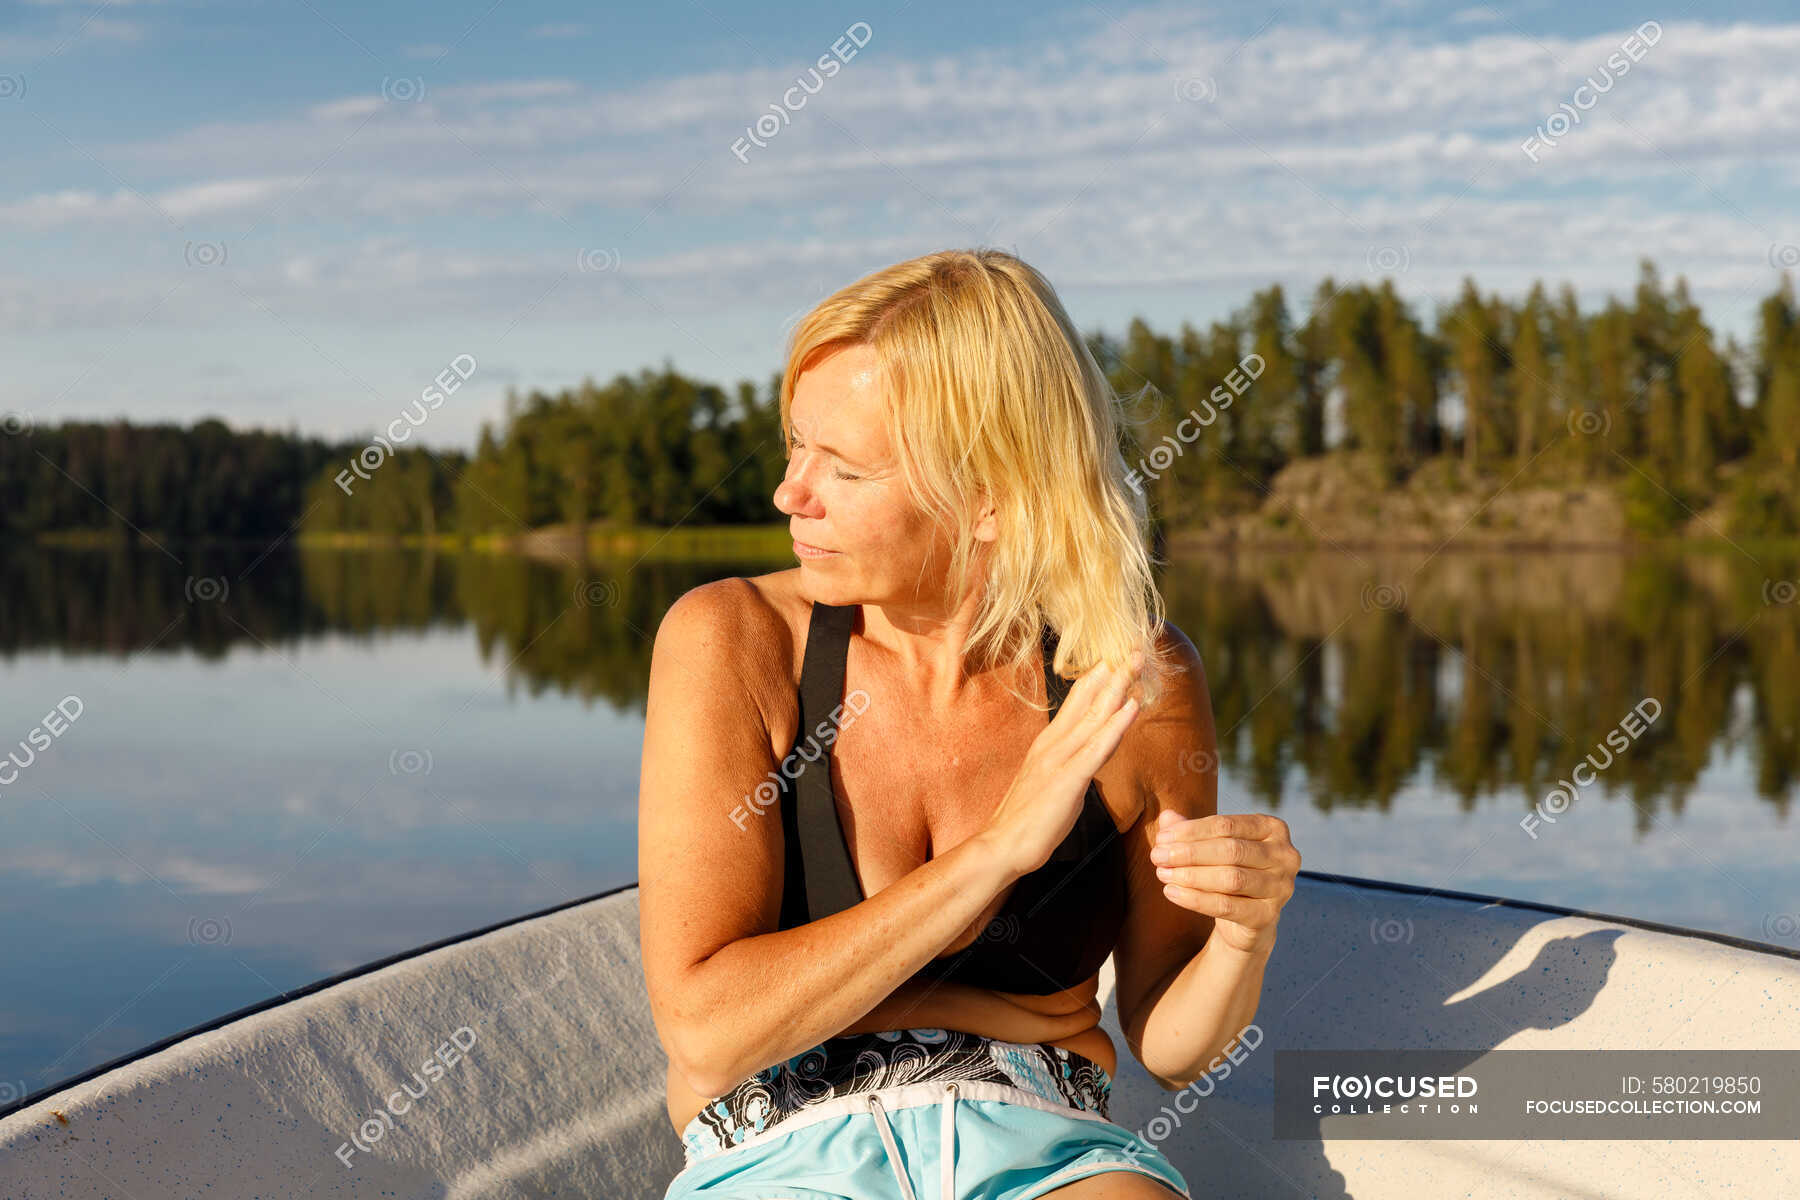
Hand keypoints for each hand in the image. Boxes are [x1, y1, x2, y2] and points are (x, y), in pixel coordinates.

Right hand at [978, 649, 1145, 878]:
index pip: (1078, 701)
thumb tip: (1087, 750)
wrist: (1000, 845)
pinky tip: (1131, 707)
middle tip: (1133, 648)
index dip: (1099, 678)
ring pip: (1095, 717)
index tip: (1119, 656)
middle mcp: (1053, 743)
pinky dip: (1116, 725)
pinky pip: (1097, 748)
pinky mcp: (1067, 780)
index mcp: (1049, 742)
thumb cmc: (1027, 818)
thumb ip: (1068, 760)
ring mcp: (1059, 760)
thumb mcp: (1050, 780)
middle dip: (1113, 673)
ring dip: (1118, 688)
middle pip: (1089, 701)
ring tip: (1136, 664)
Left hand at [1150, 811, 1299, 954]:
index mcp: (1273, 828)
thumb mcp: (1210, 846)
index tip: (1162, 838)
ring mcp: (1281, 887)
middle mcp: (1285, 856)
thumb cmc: (1227, 870)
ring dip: (1190, 875)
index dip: (1191, 831)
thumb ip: (1190, 830)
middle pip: (1230, 850)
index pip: (1226, 825)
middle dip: (1189, 853)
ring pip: (1230, 878)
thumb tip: (1167, 817)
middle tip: (1157, 856)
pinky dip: (1195, 899)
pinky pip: (1226, 906)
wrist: (1245, 917)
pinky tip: (1171, 892)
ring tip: (1162, 873)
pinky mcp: (1268, 916)